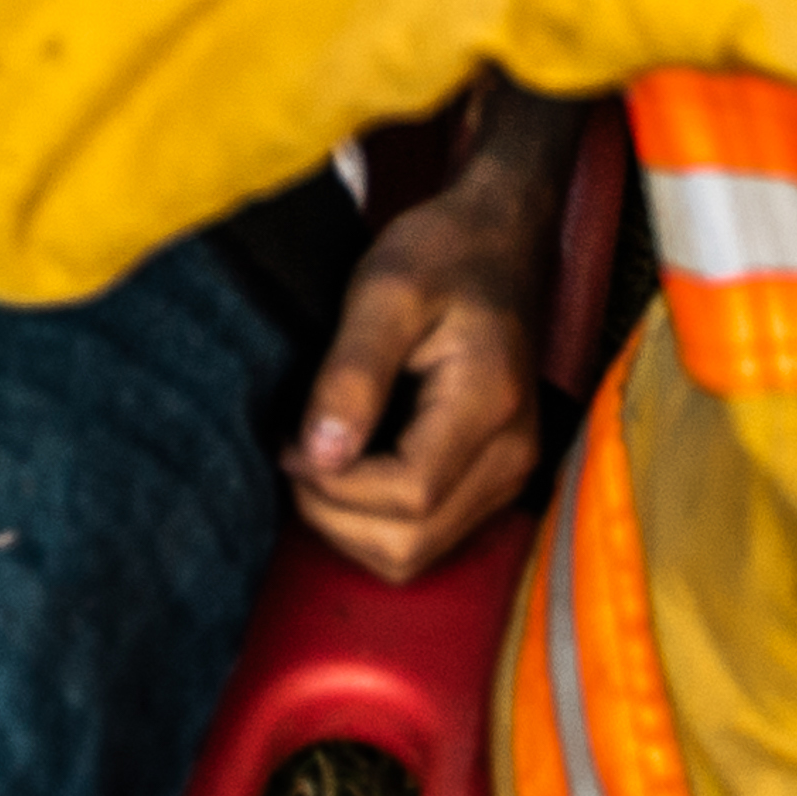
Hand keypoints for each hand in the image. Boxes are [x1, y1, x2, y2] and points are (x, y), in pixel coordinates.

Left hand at [282, 148, 554, 583]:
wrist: (497, 242)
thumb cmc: (442, 254)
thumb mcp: (384, 289)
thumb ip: (353, 373)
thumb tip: (319, 456)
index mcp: (488, 406)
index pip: (408, 495)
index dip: (333, 487)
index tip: (286, 441)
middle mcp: (510, 457)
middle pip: (410, 542)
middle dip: (333, 513)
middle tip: (290, 452)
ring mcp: (506, 475)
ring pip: (417, 553)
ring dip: (350, 524)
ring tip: (313, 459)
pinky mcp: (490, 479)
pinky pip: (427, 534)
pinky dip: (375, 518)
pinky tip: (346, 464)